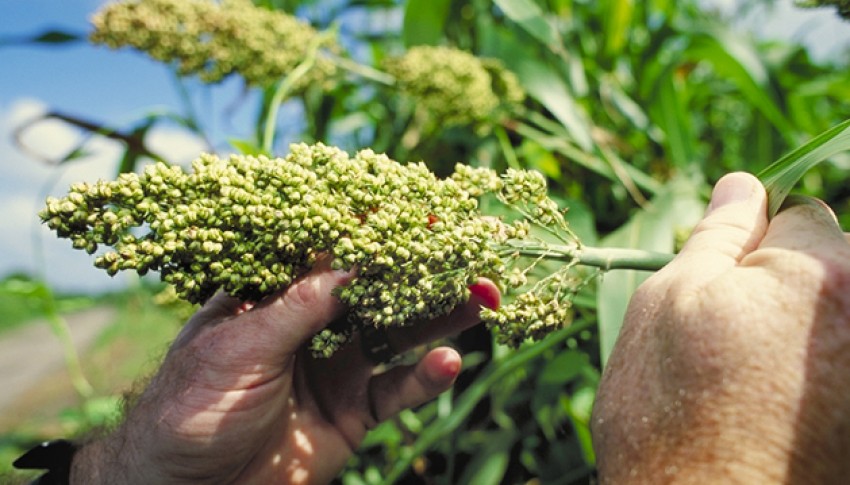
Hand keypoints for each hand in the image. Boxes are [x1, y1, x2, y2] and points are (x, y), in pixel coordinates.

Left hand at [71, 262, 499, 483]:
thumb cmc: (191, 409)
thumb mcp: (240, 349)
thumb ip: (298, 309)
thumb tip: (350, 263)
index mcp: (272, 298)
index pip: (327, 254)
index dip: (368, 234)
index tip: (413, 212)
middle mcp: (309, 327)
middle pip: (372, 291)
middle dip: (416, 272)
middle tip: (463, 252)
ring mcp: (333, 370)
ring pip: (394, 336)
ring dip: (437, 318)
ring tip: (479, 298)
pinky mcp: (351, 414)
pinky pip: (395, 391)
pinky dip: (424, 378)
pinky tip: (449, 362)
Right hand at [592, 173, 849, 482]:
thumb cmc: (667, 415)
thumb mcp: (668, 306)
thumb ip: (716, 237)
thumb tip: (740, 184)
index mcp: (824, 272)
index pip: (800, 213)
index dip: (752, 247)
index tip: (724, 293)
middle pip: (836, 263)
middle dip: (790, 287)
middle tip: (737, 345)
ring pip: (837, 313)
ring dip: (806, 332)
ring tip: (758, 387)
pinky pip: (840, 360)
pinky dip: (820, 374)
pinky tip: (782, 411)